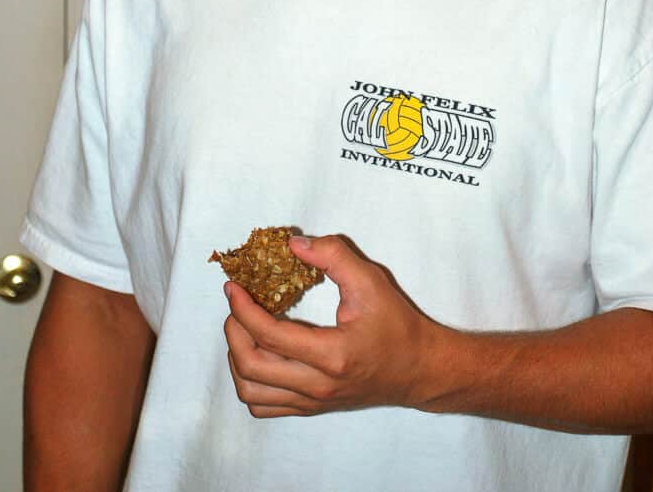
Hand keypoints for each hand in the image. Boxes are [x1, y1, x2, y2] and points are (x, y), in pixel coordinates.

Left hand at [223, 234, 451, 417]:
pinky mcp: (312, 407)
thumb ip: (333, 256)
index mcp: (332, 355)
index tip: (233, 287)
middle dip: (234, 332)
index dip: (243, 308)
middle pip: (251, 368)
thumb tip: (293, 245)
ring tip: (242, 330)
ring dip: (236, 360)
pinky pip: (265, 405)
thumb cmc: (397, 325)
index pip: (269, 335)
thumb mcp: (371, 281)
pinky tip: (257, 354)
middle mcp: (318, 385)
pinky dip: (249, 382)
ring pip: (252, 393)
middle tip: (236, 305)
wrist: (419, 368)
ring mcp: (313, 401)